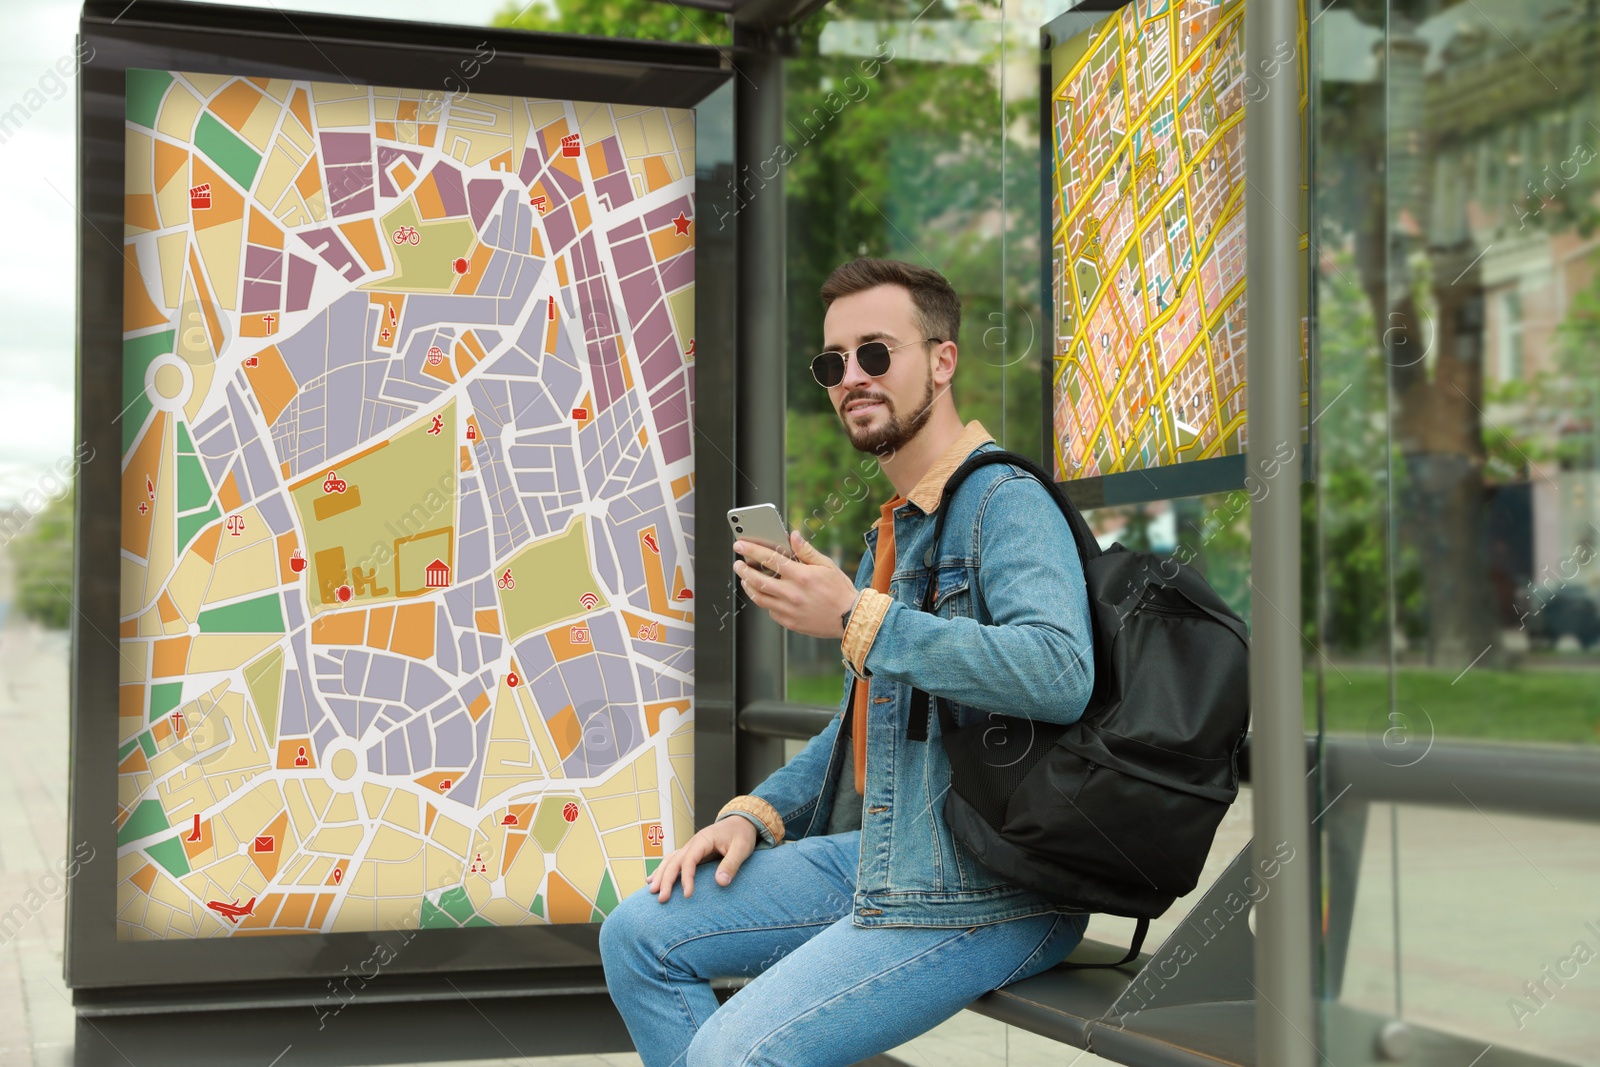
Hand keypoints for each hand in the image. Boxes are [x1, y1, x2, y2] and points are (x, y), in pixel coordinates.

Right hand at [645, 815, 757, 901]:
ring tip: (652, 892)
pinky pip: (673, 860)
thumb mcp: (742, 848)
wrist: (741, 821)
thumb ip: (731, 864)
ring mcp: (690, 847)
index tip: (687, 895)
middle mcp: (693, 843)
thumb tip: (720, 882)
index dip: (686, 878)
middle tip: (662, 899)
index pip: (689, 860)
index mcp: (703, 840)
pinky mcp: (692, 852)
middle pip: (674, 861)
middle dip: (666, 880)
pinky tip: (653, 879)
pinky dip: (662, 869)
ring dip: (660, 875)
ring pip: (670, 860)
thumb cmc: (742, 834)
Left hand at [733, 530, 859, 639]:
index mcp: (801, 576)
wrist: (850, 619)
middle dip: (743, 569)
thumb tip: (792, 536)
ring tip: (746, 578)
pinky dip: (765, 600)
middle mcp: (792, 593)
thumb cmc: (840, 591)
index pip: (769, 558)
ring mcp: (788, 610)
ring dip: (748, 586)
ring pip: (759, 597)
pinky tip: (766, 594)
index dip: (751, 550)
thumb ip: (806, 551)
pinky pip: (770, 610)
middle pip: (757, 579)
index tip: (739, 545)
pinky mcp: (789, 622)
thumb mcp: (827, 565)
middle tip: (737, 563)